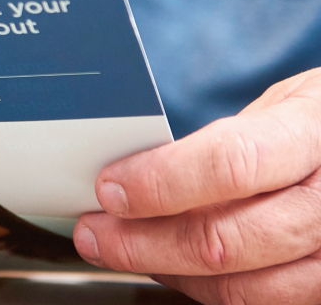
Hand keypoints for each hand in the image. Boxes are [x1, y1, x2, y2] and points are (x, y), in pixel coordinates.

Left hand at [73, 68, 320, 304]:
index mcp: (316, 133)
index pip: (231, 164)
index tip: (110, 188)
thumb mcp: (283, 108)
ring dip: (168, 271)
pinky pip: (263, 304)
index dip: (160, 182)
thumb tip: (136, 168)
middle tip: (95, 231)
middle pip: (225, 240)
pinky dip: (208, 290)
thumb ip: (223, 142)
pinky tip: (175, 266)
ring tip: (124, 249)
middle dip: (142, 241)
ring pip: (242, 287)